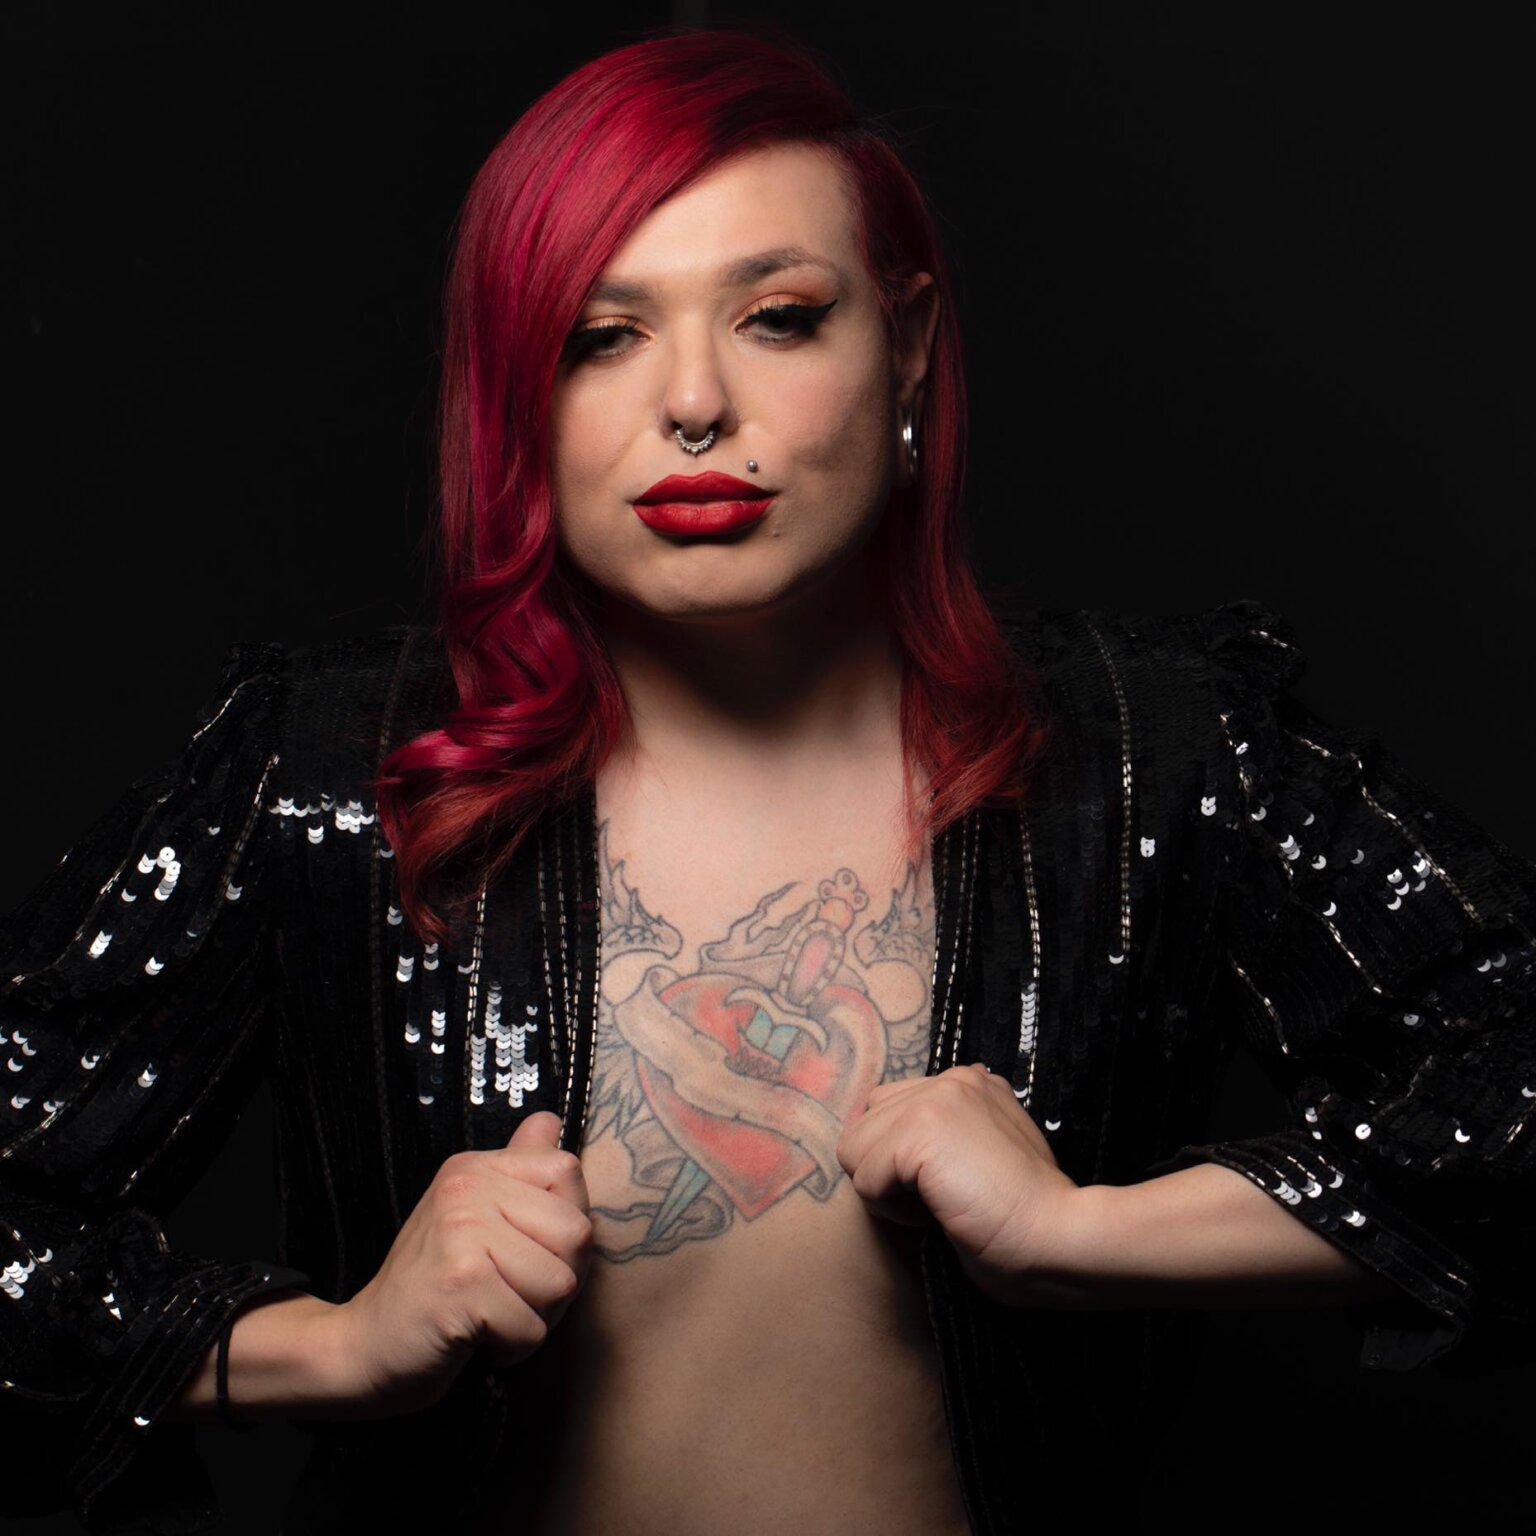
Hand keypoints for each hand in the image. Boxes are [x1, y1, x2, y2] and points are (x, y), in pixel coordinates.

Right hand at [328, 1111, 592, 1417]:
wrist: (363, 1348)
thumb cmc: (433, 1287)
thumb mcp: (474, 1217)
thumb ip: (517, 1169)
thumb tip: (550, 1119)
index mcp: (475, 1167)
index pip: (568, 1171)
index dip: (564, 1226)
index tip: (524, 1252)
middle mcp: (467, 1187)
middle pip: (576, 1233)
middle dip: (557, 1280)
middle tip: (507, 1293)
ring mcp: (461, 1231)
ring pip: (561, 1284)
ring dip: (535, 1318)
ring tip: (491, 1316)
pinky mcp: (461, 1284)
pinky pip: (532, 1327)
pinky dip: (512, 1348)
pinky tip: (476, 1339)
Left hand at [834, 1063, 1082, 1306]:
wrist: (1060, 1237)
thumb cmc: (1029, 1219)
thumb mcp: (989, 1158)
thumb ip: (953, 1138)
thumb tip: (901, 1150)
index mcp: (971, 1083)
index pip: (891, 1110)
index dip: (905, 1162)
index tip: (953, 1187)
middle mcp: (952, 1079)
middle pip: (865, 1125)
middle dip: (888, 1172)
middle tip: (943, 1199)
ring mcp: (934, 1100)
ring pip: (856, 1150)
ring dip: (887, 1191)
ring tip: (940, 1205)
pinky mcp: (919, 1132)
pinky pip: (862, 1178)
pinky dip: (891, 1210)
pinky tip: (939, 1213)